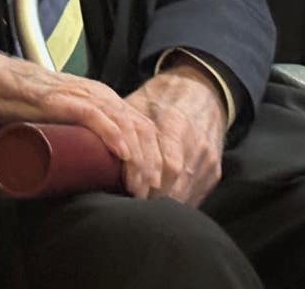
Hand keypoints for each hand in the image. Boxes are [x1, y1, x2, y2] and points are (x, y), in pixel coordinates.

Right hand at [0, 42, 158, 189]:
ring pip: (123, 123)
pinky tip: (124, 151)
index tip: (152, 186)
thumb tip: (88, 170)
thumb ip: (75, 133)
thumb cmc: (25, 100)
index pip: (140, 127)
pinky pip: (95, 115)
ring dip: (138, 156)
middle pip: (139, 127)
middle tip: (151, 192)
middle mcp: (98, 94)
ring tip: (141, 183)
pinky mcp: (61, 98)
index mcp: (102, 99)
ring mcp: (80, 94)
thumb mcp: (60, 118)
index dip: (152, 156)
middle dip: (151, 162)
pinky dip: (113, 133)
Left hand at [123, 62, 226, 204]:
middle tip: (130, 207)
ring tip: (141, 211)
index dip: (149, 183)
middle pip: (177, 183)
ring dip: (164, 206)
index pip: (168, 164)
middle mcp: (198, 144)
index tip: (130, 193)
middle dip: (153, 198)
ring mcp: (209, 159)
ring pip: (187, 194)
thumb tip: (91, 143)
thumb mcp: (140, 105)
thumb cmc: (160, 100)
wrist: (201, 93)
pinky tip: (159, 207)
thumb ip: (122, 126)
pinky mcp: (214, 171)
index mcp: (177, 125)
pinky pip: (196, 197)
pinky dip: (177, 204)